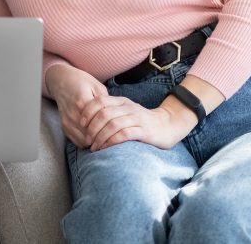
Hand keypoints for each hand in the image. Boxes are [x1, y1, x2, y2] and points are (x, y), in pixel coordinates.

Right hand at [45, 64, 109, 147]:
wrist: (62, 81)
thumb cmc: (82, 83)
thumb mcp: (97, 87)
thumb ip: (106, 102)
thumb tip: (114, 118)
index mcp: (83, 101)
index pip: (98, 122)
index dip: (109, 129)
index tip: (118, 131)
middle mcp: (73, 113)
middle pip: (91, 134)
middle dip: (103, 138)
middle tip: (113, 137)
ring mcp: (67, 121)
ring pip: (84, 141)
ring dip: (95, 142)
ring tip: (104, 138)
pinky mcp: (63, 126)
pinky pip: (77, 141)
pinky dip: (86, 142)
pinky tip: (94, 137)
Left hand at [80, 94, 195, 150]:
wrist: (169, 125)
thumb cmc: (142, 121)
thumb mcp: (125, 112)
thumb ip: (110, 113)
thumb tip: (87, 122)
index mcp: (121, 102)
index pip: (99, 101)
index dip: (87, 112)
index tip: (81, 124)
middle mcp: (128, 108)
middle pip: (104, 114)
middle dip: (92, 128)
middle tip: (86, 140)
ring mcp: (137, 118)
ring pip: (113, 124)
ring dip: (100, 137)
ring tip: (94, 147)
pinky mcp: (144, 131)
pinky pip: (124, 134)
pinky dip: (112, 141)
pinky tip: (106, 148)